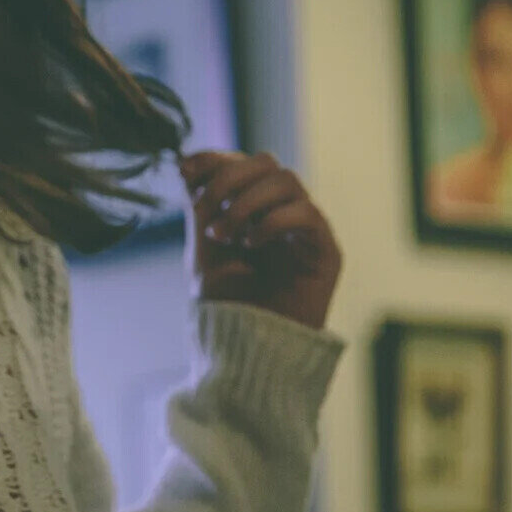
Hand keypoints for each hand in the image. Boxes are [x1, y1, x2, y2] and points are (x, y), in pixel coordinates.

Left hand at [178, 151, 341, 330]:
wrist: (248, 353)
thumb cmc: (227, 307)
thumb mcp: (203, 250)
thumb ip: (201, 208)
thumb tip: (187, 162)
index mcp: (253, 210)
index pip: (242, 164)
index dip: (214, 158)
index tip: (185, 168)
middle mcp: (282, 214)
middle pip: (266, 163)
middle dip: (229, 177)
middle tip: (206, 207)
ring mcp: (306, 231)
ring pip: (287, 180)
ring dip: (247, 200)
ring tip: (226, 234)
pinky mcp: (326, 251)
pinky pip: (307, 213)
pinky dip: (272, 220)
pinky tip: (251, 244)